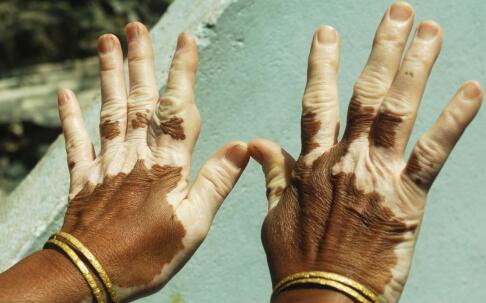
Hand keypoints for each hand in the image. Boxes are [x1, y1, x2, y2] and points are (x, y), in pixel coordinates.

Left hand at [55, 22, 248, 300]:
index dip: (181, 73)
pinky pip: (76, 142)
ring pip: (109, 111)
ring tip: (107, 42)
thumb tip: (242, 147)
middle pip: (139, 100)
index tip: (184, 41)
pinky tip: (65, 93)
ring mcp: (106, 164)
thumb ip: (216, 182)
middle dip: (139, 62)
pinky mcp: (84, 178)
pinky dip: (69, 117)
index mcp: (167, 165)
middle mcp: (135, 156)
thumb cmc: (148, 253)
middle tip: (136, 27)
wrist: (92, 274)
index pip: (177, 108)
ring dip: (108, 76)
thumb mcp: (194, 224)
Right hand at [249, 2, 482, 302]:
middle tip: (399, 13)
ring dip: (416, 67)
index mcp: (313, 164)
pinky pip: (434, 153)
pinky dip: (454, 119)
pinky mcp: (407, 200)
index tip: (328, 34)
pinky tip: (471, 89)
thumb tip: (260, 142)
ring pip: (399, 111)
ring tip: (430, 31)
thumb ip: (274, 174)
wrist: (324, 300)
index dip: (322, 64)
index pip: (316, 102)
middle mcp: (346, 161)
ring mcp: (378, 177)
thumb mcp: (274, 215)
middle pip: (366, 94)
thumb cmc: (298, 260)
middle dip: (382, 49)